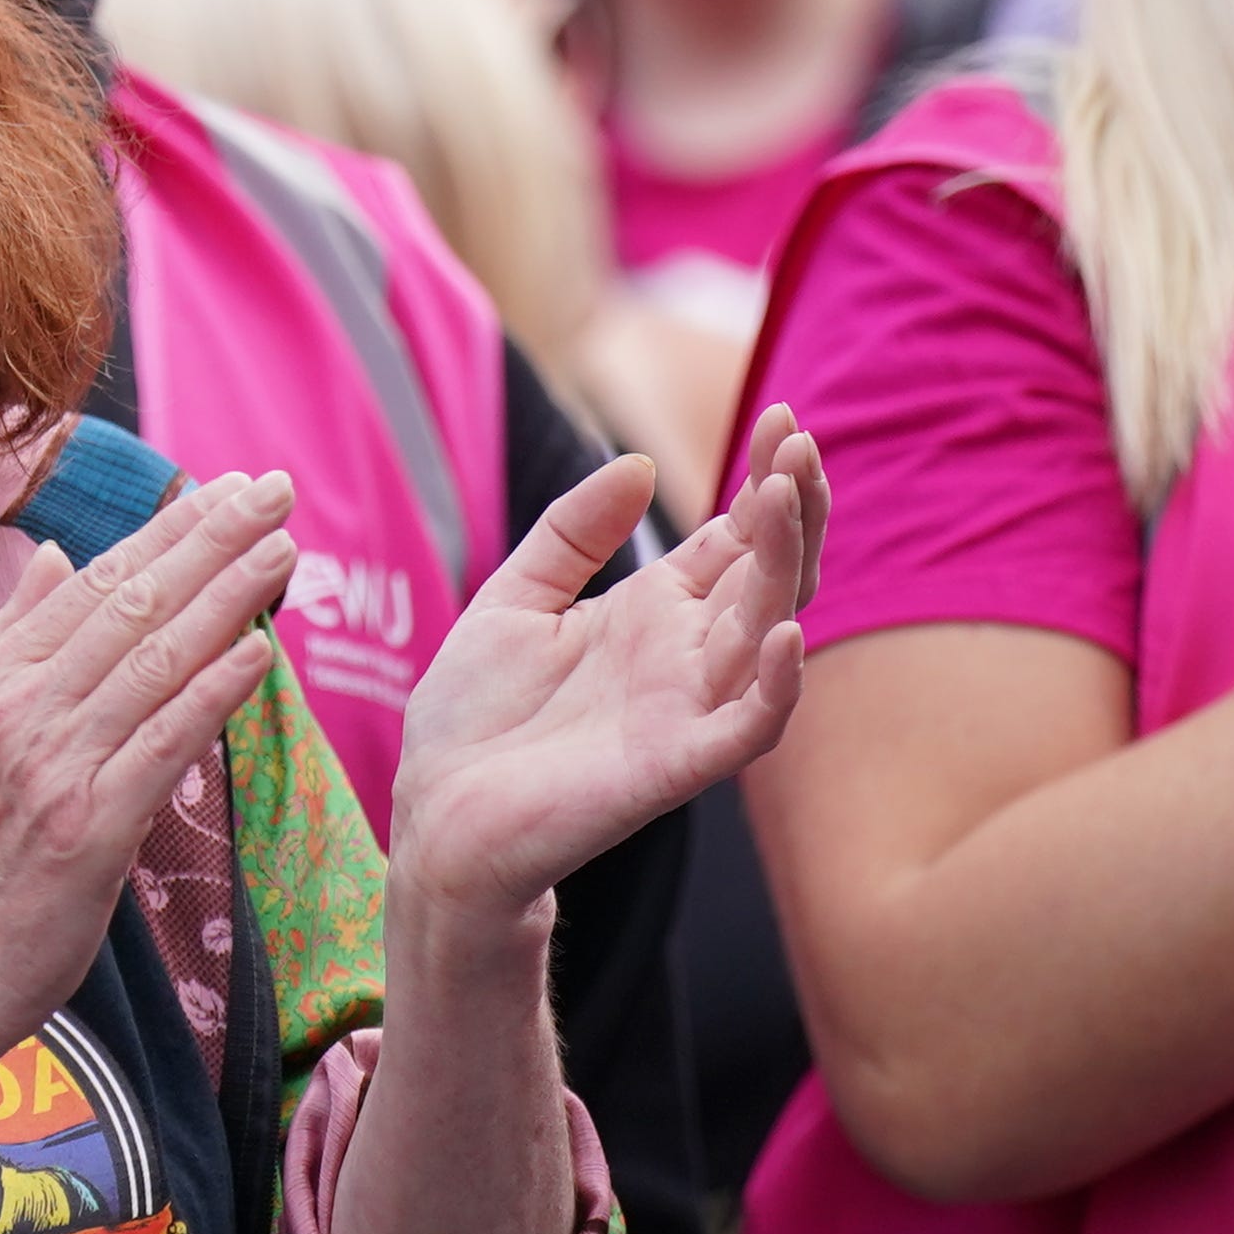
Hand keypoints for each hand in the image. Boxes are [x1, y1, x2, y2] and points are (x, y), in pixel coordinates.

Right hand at [0, 466, 300, 1054]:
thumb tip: (50, 554)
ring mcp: (56, 764)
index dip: (166, 531)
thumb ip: (13, 638)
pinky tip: (258, 652)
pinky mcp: (90, 826)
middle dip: (209, 540)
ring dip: (227, 597)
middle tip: (271, 491)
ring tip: (283, 551)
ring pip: (154, 660)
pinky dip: (212, 691)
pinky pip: (163, 743)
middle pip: (132, 604)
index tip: (223, 489)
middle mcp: (25, 708)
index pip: (95, 583)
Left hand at [385, 432, 817, 944]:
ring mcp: (686, 709)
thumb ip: (574, 531)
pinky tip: (786, 631)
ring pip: (767, 631)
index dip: (765, 481)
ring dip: (787, 565)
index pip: (735, 539)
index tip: (782, 418)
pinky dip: (776, 686)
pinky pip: (747, 729)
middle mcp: (685, 656)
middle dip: (792, 507)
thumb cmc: (475, 717)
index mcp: (654, 613)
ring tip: (787, 493)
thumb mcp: (515, 596)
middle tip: (799, 439)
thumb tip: (636, 461)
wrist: (434, 814)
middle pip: (768, 573)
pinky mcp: (674, 766)